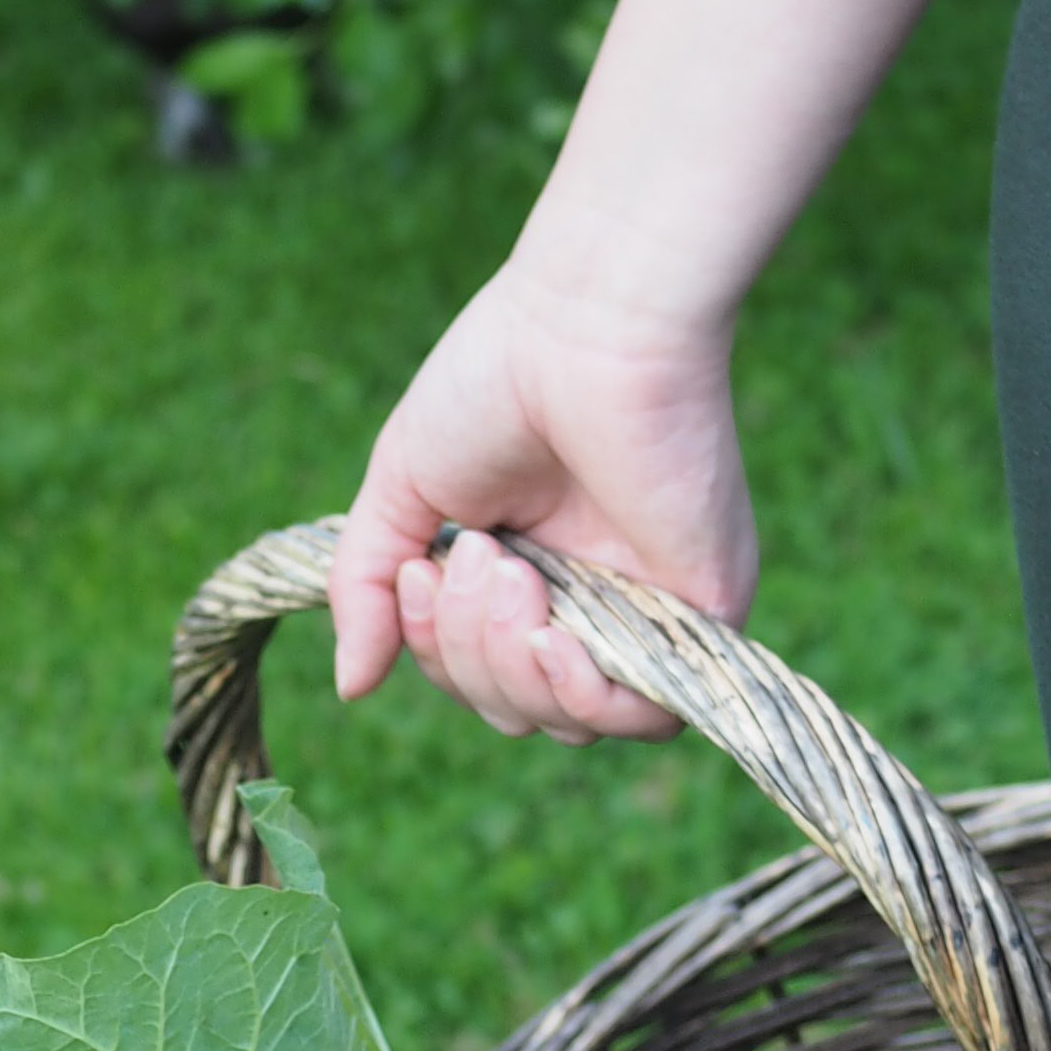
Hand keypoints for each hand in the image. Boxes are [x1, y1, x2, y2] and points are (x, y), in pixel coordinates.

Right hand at [328, 260, 759, 742]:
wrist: (588, 328)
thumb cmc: (496, 382)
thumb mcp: (403, 492)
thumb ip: (367, 590)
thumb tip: (351, 690)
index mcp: (526, 574)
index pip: (473, 672)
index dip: (435, 646)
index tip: (422, 570)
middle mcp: (588, 602)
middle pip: (514, 707)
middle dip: (467, 653)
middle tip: (479, 556)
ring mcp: (644, 614)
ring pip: (567, 721)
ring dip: (510, 666)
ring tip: (512, 572)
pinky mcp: (700, 617)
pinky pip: (642, 718)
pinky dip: (581, 696)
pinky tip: (552, 638)